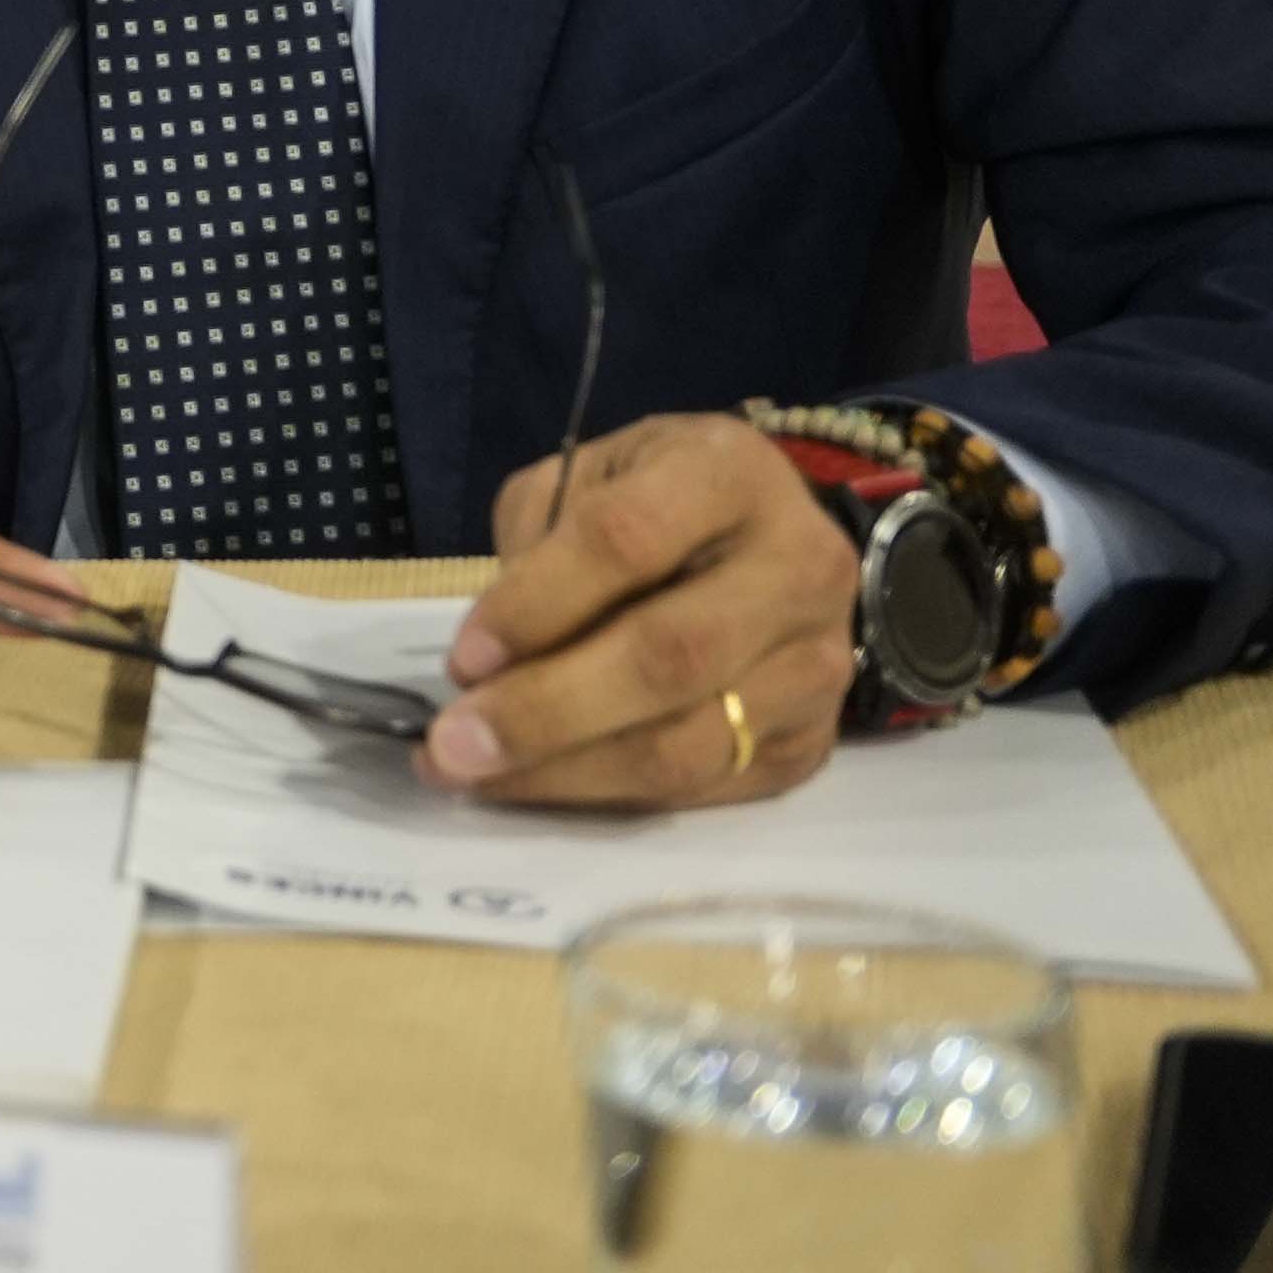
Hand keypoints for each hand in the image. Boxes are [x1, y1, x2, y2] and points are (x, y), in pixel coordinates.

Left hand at [434, 414, 854, 807]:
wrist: (771, 541)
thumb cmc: (655, 500)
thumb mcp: (587, 479)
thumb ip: (539, 546)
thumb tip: (488, 664)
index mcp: (728, 476)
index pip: (625, 542)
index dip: (536, 605)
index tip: (462, 659)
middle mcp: (798, 570)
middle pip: (668, 658)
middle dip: (546, 712)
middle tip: (452, 747)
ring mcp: (819, 664)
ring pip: (690, 742)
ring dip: (570, 772)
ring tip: (479, 777)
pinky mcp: (815, 740)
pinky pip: (708, 787)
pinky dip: (615, 796)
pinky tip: (545, 787)